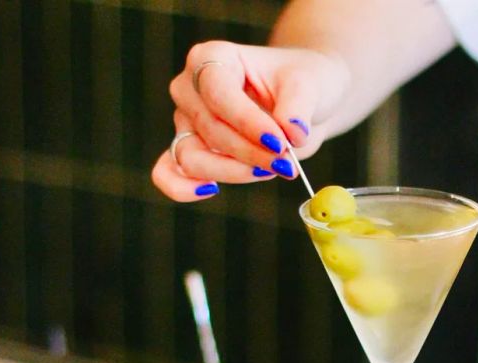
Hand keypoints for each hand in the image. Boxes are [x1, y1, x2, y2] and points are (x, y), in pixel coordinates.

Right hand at [152, 41, 349, 201]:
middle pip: (209, 129)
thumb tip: (292, 135)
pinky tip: (211, 190)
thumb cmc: (301, 83)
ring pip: (191, 157)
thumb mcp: (308, 85)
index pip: (219, 94)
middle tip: (286, 164)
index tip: (280, 143)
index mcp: (213, 58)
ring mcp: (186, 122)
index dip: (247, 122)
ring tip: (270, 171)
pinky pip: (168, 173)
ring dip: (231, 172)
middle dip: (250, 153)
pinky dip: (182, 188)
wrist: (303, 102)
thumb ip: (298, 109)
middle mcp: (191, 88)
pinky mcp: (188, 151)